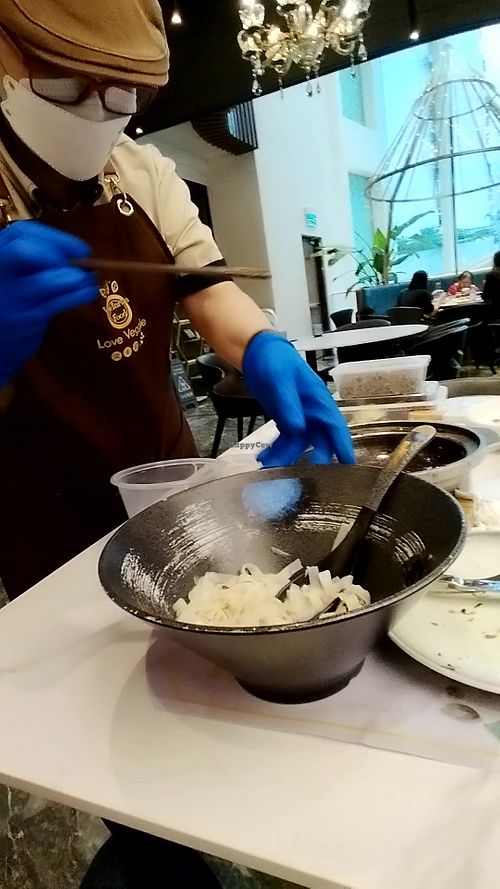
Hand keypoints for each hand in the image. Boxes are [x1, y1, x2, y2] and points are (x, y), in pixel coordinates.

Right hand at [0, 221, 97, 386]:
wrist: (1, 337)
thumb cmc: (16, 295)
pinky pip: (56, 304)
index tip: (82, 250)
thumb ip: (44, 256)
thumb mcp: (21, 270)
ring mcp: (10, 296)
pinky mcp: (25, 319)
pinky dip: (78, 296)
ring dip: (75, 279)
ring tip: (88, 280)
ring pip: (44, 282)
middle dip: (57, 255)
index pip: (23, 233)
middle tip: (76, 266)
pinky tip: (88, 293)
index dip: (57, 239)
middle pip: (22, 251)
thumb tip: (83, 254)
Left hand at [242, 331, 354, 467]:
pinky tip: (265, 459)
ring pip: (300, 444)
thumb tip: (297, 429)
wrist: (258, 352)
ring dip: (287, 458)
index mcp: (319, 401)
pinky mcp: (286, 420)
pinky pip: (285, 440)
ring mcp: (300, 417)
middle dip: (313, 461)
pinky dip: (277, 451)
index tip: (349, 467)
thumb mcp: (281, 380)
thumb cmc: (275, 360)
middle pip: (320, 442)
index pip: (336, 428)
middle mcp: (313, 412)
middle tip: (302, 479)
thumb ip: (289, 405)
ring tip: (269, 468)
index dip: (344, 448)